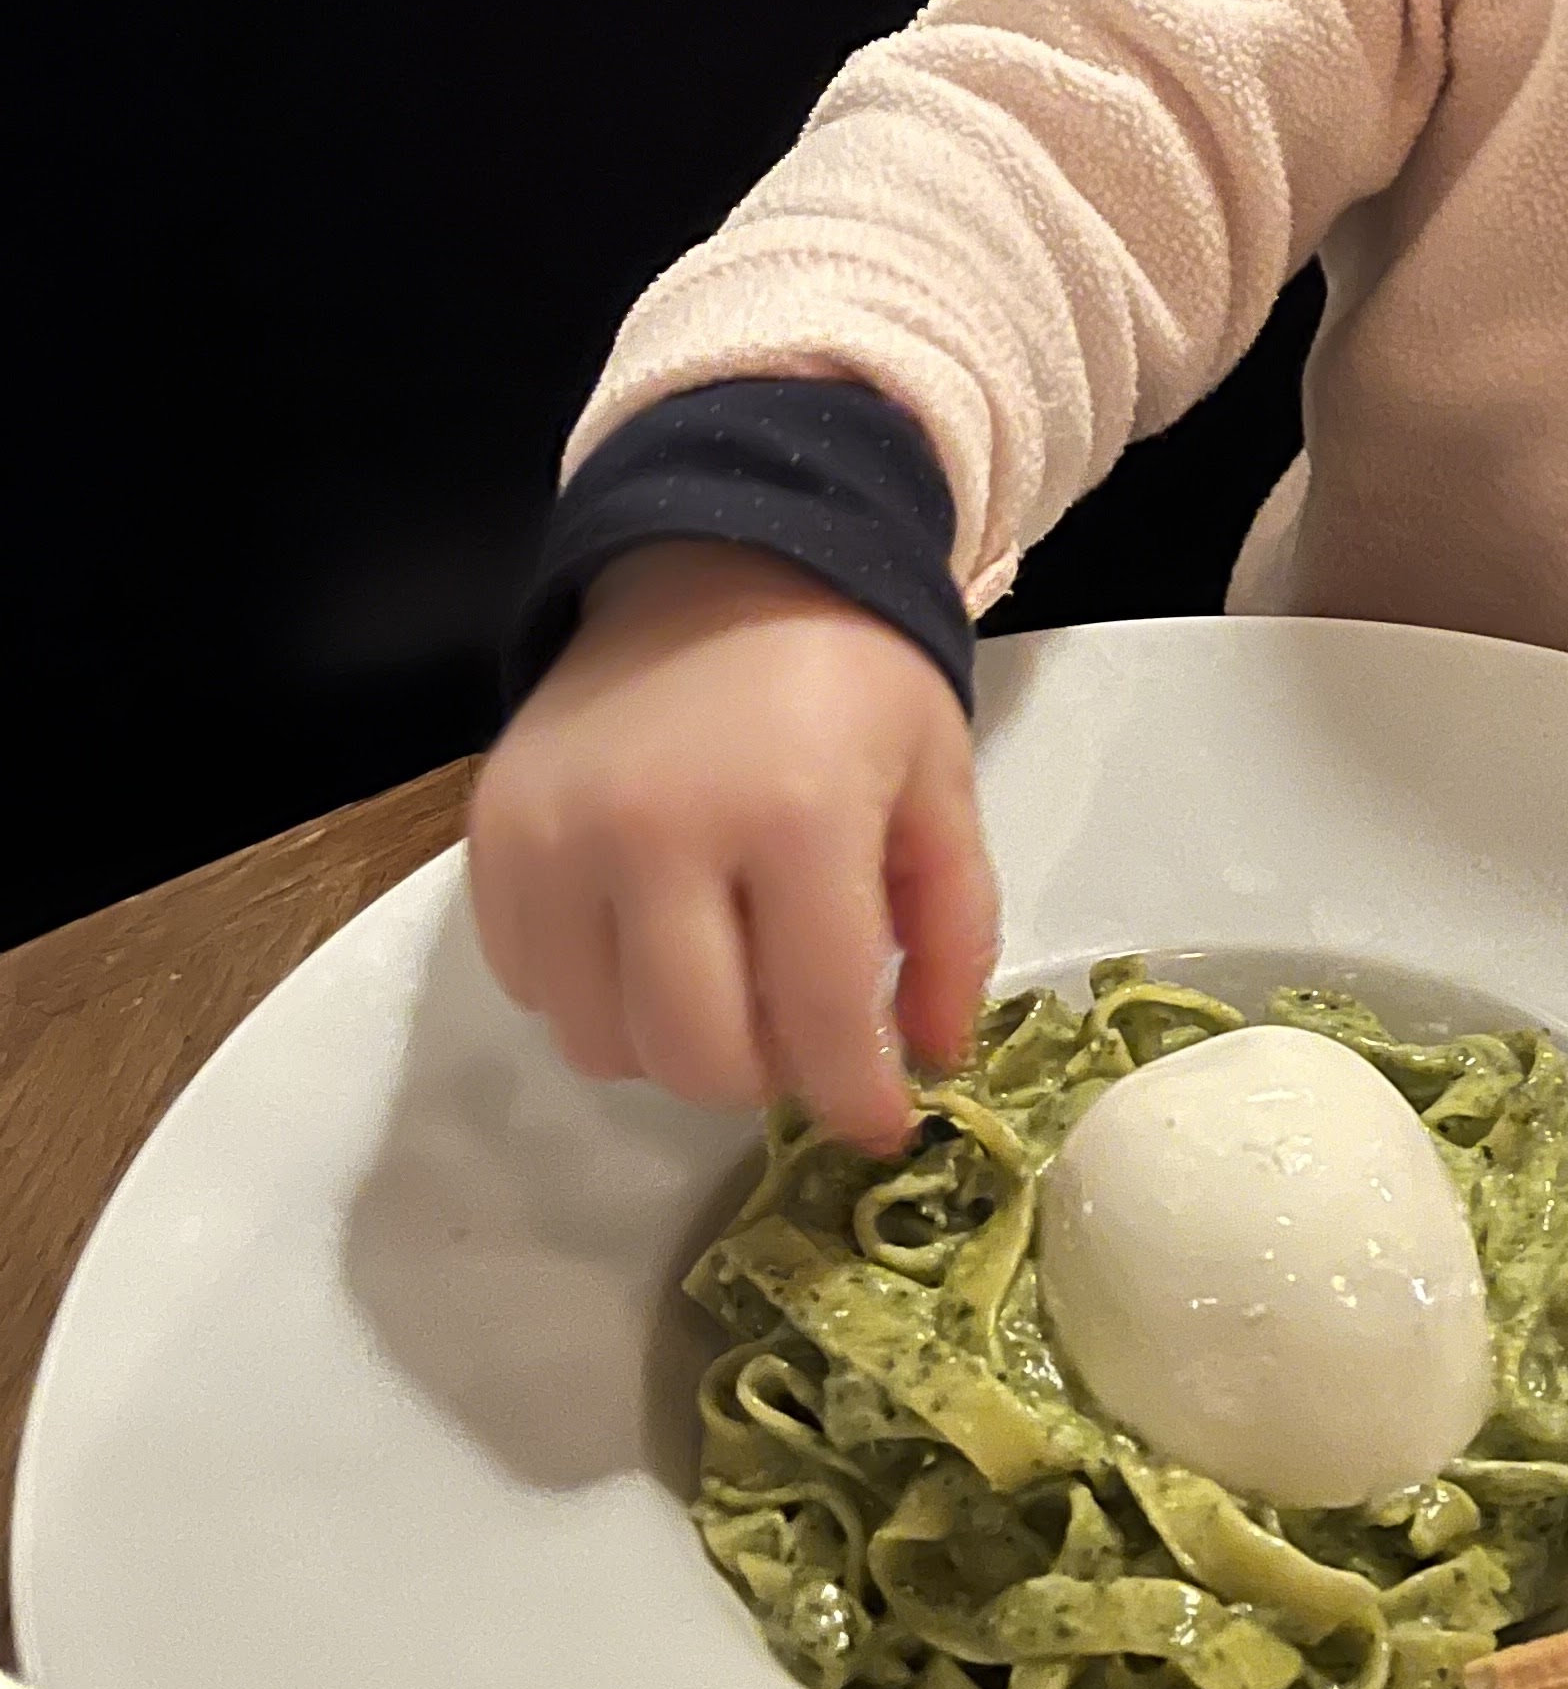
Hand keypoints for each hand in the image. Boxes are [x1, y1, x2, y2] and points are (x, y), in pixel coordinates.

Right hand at [468, 541, 995, 1154]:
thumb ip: (953, 926)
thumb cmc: (846, 677)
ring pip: (600, 1043)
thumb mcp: (936, 781)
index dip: (855, 1097)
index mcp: (794, 815)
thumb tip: (931, 1060)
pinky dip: (594, 996)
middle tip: (798, 1033)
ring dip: (671, 1046)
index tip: (880, 1122)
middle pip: (694, 1056)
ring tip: (722, 978)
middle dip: (762, 1077)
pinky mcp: (493, 839)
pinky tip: (646, 936)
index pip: (817, 1018)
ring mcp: (557, 839)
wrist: (715, 566)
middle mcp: (657, 833)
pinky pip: (532, 988)